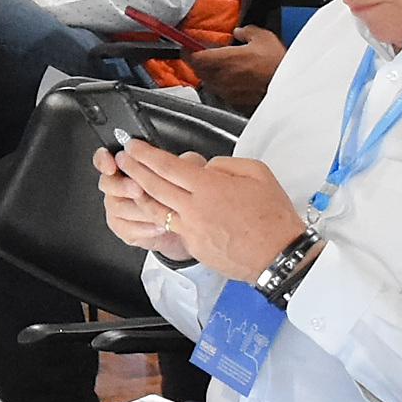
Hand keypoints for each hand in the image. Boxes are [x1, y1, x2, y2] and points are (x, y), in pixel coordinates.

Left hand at [106, 141, 305, 281]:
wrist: (278, 255)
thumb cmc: (273, 217)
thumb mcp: (257, 173)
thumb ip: (225, 164)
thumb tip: (205, 168)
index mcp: (209, 187)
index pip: (166, 166)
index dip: (145, 154)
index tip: (134, 146)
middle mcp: (194, 209)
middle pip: (153, 185)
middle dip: (133, 169)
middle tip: (123, 159)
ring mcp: (191, 230)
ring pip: (155, 209)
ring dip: (139, 193)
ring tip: (129, 181)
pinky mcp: (193, 246)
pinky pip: (170, 227)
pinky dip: (158, 215)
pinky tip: (154, 207)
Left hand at [186, 27, 283, 109]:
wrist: (289, 89)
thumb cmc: (277, 65)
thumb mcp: (263, 38)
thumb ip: (247, 32)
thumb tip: (240, 32)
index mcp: (223, 61)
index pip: (194, 58)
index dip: (187, 52)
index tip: (187, 47)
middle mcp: (221, 79)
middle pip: (200, 71)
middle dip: (199, 63)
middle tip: (203, 55)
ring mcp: (228, 93)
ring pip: (210, 83)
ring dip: (211, 75)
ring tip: (220, 68)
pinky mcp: (236, 104)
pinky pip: (223, 94)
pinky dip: (224, 86)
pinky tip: (235, 81)